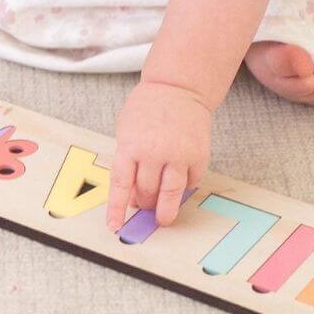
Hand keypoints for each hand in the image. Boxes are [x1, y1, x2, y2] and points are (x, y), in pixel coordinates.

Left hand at [106, 81, 211, 229]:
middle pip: (147, 192)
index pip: (122, 185)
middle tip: (145, 207)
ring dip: (166, 209)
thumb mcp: (127, 130)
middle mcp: (155, 152)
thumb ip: (128, 161)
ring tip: (164, 218)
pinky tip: (180, 183)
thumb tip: (133, 195)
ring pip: (171, 194)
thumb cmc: (147, 108)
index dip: (117, 208)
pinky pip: (191, 181)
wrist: (178, 88)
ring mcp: (178, 154)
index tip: (115, 226)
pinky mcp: (198, 155)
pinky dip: (185, 187)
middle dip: (145, 204)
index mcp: (131, 145)